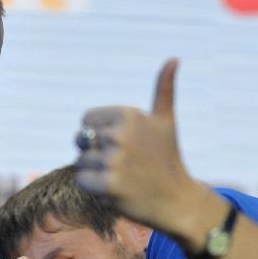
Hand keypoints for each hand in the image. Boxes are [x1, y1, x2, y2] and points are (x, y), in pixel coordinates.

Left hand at [75, 59, 197, 233]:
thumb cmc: (167, 158)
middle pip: (81, 141)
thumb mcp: (166, 120)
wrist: (176, 200)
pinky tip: (115, 189)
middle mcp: (121, 135)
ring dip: (95, 172)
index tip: (122, 144)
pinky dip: (93, 188)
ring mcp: (115, 160)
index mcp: (129, 115)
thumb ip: (164, 89)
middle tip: (123, 164)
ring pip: (80, 162)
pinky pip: (82, 181)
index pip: (86, 119)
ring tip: (122, 177)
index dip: (99, 134)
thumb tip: (174, 58)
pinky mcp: (109, 185)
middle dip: (96, 153)